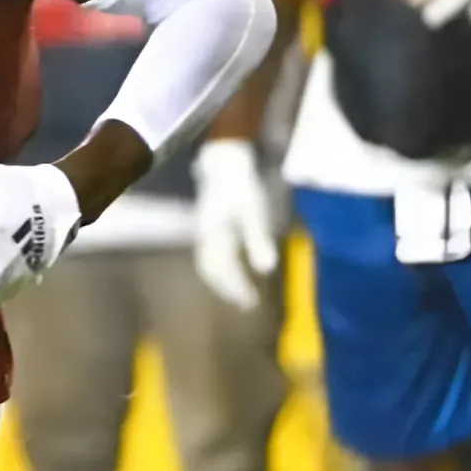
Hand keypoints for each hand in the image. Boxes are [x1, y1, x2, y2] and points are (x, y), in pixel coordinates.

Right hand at [192, 139, 277, 310]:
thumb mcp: (253, 212)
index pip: (222, 269)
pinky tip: (233, 274)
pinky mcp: (209, 231)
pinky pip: (210, 258)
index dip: (235, 288)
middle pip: (211, 271)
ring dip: (223, 283)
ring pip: (209, 266)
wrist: (223, 166)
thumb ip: (258, 240)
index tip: (250, 302)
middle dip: (228, 289)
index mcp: (214, 236)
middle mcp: (204, 238)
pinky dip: (221, 271)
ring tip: (240, 295)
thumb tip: (266, 269)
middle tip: (247, 304)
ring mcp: (204, 235)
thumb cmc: (241, 187)